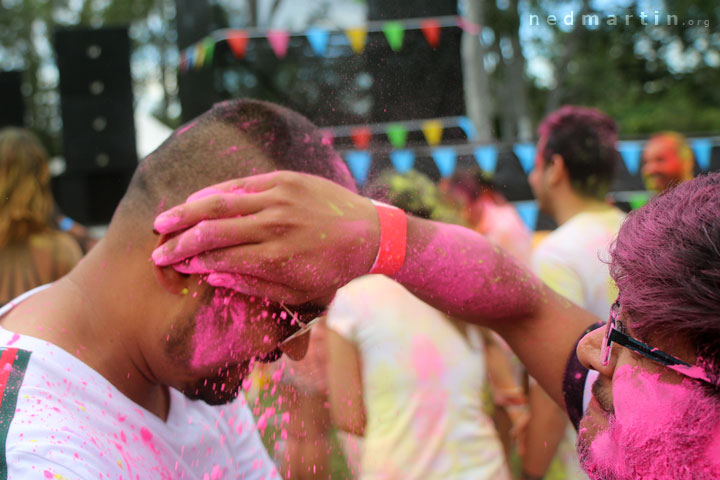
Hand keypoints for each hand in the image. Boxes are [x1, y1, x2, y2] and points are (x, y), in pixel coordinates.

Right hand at [151, 171, 379, 303]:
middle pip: (213, 231)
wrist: (371, 234)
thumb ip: (253, 285)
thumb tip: (212, 276)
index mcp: (277, 257)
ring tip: (161, 222)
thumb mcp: (298, 292)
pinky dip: (214, 192)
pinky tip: (194, 200)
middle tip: (157, 251)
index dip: (191, 263)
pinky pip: (241, 184)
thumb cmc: (333, 270)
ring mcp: (280, 198)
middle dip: (179, 243)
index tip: (173, 267)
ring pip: (221, 203)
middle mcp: (275, 225)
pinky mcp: (285, 180)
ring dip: (186, 213)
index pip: (220, 258)